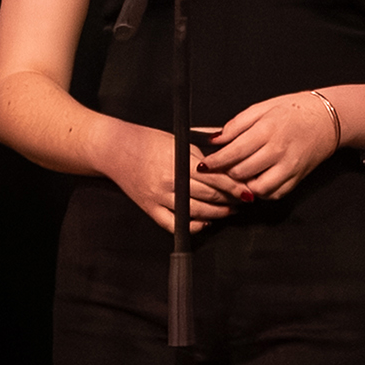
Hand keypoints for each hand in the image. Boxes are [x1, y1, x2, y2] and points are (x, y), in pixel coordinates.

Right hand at [99, 120, 248, 232]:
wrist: (115, 149)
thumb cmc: (149, 140)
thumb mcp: (181, 137)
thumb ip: (206, 143)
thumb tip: (232, 143)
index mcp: (181, 161)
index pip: (216, 178)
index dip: (235, 187)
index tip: (249, 190)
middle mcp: (171, 181)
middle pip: (210, 196)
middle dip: (231, 200)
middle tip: (245, 200)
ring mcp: (160, 197)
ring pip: (196, 212)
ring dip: (217, 214)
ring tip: (230, 210)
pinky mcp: (150, 209)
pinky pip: (174, 224)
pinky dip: (192, 226)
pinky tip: (205, 223)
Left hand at [199, 91, 338, 200]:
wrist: (328, 119)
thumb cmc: (295, 110)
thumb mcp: (263, 108)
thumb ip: (237, 124)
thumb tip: (216, 139)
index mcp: (268, 130)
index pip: (234, 152)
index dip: (215, 162)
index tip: (203, 165)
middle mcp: (279, 150)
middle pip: (241, 172)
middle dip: (225, 174)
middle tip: (218, 170)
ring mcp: (289, 167)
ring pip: (256, 188)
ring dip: (242, 185)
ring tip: (237, 176)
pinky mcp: (297, 178)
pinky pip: (273, 194)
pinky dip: (260, 191)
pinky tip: (256, 180)